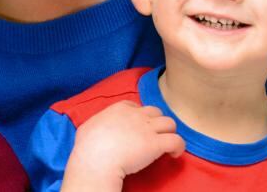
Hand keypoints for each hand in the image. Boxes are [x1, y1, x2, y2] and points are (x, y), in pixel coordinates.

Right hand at [60, 101, 184, 191]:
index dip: (140, 116)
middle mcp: (136, 115)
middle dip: (156, 123)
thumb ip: (99, 123)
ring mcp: (147, 128)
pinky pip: (177, 140)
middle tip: (153, 136)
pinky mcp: (156, 144)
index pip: (137, 106)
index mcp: (119, 108)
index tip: (138, 128)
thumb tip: (100, 128)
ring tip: (166, 144)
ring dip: (169, 132)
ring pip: (170, 123)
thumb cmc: (88, 147)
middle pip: (156, 112)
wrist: (96, 160)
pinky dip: (178, 147)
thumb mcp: (89, 126)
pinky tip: (173, 154)